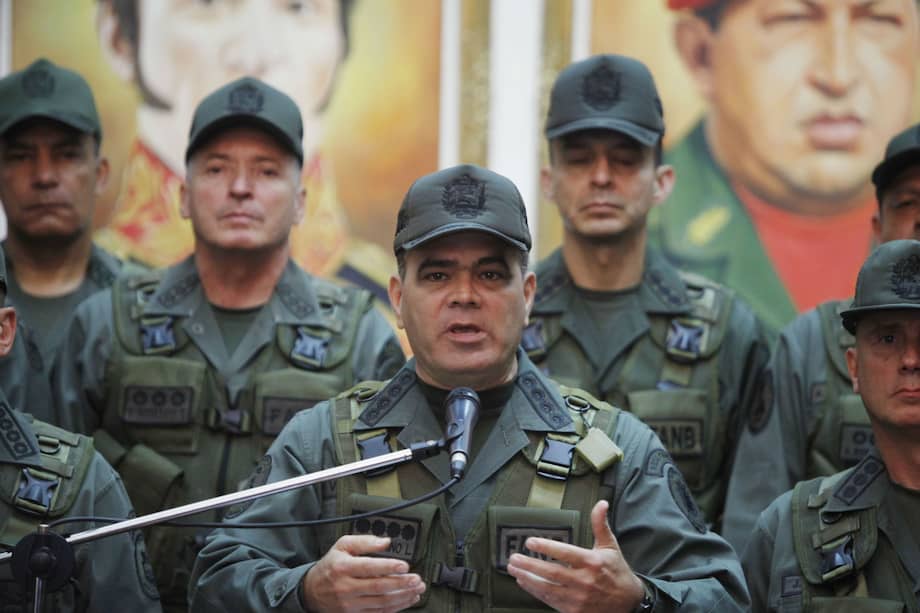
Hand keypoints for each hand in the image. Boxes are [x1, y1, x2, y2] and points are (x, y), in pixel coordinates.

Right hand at [302, 534, 425, 611]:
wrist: (311, 591)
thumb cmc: (330, 566)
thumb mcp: (342, 546)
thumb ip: (364, 542)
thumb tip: (386, 542)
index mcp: (343, 567)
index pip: (369, 567)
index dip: (388, 567)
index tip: (404, 565)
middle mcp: (346, 587)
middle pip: (378, 587)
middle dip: (401, 584)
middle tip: (417, 579)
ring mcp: (350, 604)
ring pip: (381, 602)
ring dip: (403, 597)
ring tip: (417, 590)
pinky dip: (396, 608)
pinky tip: (407, 600)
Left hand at [506, 500, 645, 612]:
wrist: (629, 603)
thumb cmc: (617, 572)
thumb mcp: (610, 546)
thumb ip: (600, 524)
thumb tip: (601, 504)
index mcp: (592, 563)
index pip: (565, 553)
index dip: (546, 547)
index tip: (530, 542)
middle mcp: (585, 581)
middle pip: (551, 572)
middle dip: (529, 565)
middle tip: (514, 558)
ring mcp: (579, 598)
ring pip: (548, 588)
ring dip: (528, 579)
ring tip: (514, 569)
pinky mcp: (574, 611)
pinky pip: (551, 601)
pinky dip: (535, 592)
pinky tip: (525, 582)